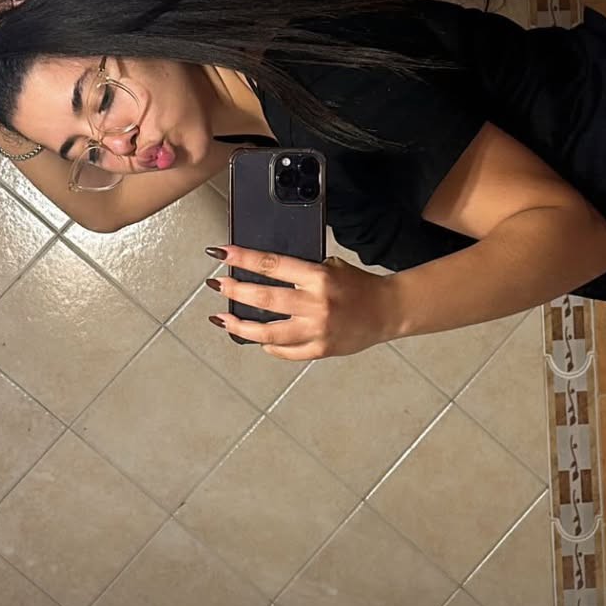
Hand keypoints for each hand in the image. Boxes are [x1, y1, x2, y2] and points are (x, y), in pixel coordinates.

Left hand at [208, 248, 398, 360]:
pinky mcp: (321, 349)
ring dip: (242, 326)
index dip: (244, 258)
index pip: (273, 265)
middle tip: (218, 285)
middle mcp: (316, 305)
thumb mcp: (332, 267)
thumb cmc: (358, 286)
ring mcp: (317, 330)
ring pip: (270, 333)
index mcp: (319, 278)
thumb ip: (303, 271)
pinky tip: (258, 341)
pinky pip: (288, 352)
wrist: (388, 311)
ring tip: (224, 320)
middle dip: (236, 291)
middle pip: (265, 298)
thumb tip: (267, 271)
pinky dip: (270, 347)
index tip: (223, 253)